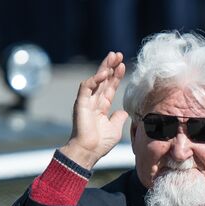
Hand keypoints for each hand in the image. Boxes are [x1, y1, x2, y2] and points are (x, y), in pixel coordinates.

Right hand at [60, 51, 128, 169]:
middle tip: (118, 54)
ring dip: (104, 67)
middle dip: (110, 66)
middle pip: (103, 80)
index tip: (123, 65)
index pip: (110, 87)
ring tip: (113, 57)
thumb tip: (123, 112)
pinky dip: (94, 79)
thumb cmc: (100, 144)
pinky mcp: (80, 103)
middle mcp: (94, 102)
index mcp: (102, 107)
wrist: (88, 151)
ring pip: (95, 79)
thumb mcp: (115, 129)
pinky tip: (104, 73)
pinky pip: (86, 86)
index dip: (116, 76)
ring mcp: (87, 101)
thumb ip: (119, 118)